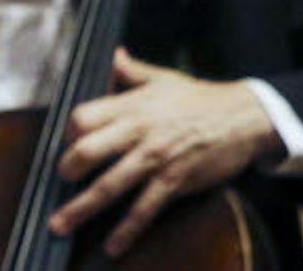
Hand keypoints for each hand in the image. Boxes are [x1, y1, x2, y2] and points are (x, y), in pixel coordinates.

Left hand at [50, 49, 282, 257]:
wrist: (244, 118)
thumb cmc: (200, 98)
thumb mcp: (162, 78)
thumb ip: (131, 71)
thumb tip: (112, 55)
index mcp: (130, 106)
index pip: (82, 118)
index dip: (68, 132)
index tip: (66, 142)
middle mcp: (137, 133)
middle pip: (87, 152)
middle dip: (66, 170)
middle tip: (58, 181)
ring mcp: (154, 160)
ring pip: (110, 186)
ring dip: (81, 208)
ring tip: (59, 225)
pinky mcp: (174, 182)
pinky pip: (145, 209)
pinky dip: (126, 230)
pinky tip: (112, 247)